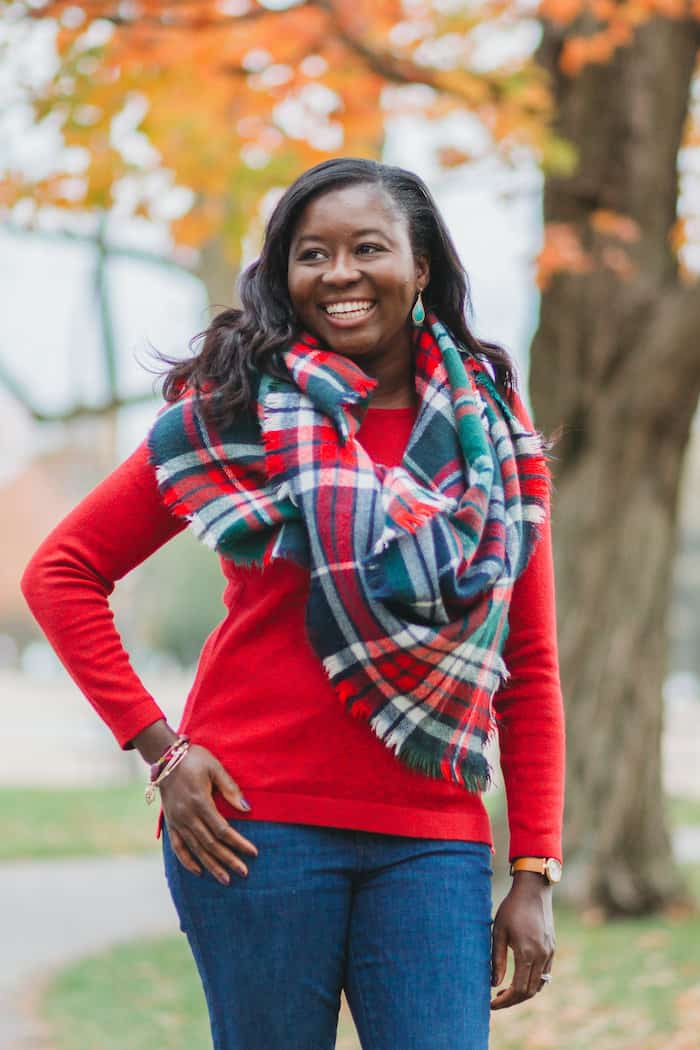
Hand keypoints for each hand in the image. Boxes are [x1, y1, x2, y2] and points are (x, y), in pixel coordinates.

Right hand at [159, 744, 257, 884]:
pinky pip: (178, 847)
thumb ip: (230, 789)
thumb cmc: (194, 759)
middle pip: (210, 844)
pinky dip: (187, 861)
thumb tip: (246, 809)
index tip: (253, 853)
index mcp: (200, 802)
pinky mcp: (170, 823)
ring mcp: (177, 821)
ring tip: (225, 879)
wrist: (165, 757)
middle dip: (228, 859)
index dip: (238, 843)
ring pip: (196, 849)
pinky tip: (199, 871)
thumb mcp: (215, 768)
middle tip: (244, 873)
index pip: (222, 830)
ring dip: (211, 865)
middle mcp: (187, 816)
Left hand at [490, 871, 555, 1009]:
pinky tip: (520, 978)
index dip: (504, 1001)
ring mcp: (549, 953)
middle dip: (512, 1000)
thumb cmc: (512, 908)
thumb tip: (494, 984)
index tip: (491, 1004)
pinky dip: (533, 982)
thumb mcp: (499, 932)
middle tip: (496, 1000)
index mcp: (526, 953)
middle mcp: (541, 956)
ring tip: (506, 991)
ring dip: (523, 993)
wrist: (533, 890)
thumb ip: (497, 959)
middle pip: (529, 992)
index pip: (517, 989)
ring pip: (539, 985)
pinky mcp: (552, 949)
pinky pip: (545, 974)